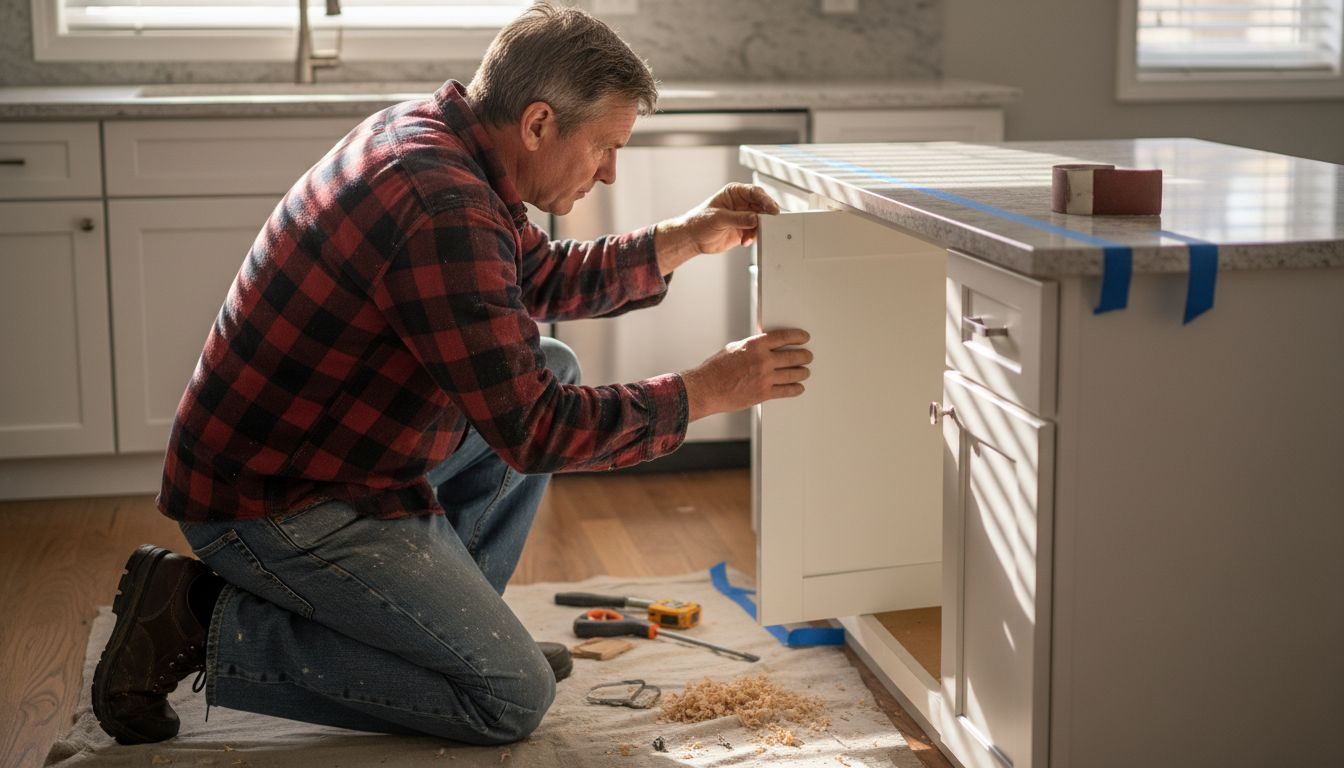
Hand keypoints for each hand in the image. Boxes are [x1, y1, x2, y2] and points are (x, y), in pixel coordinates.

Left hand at [655, 183, 780, 273]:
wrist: (693, 238)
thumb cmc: (700, 221)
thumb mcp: (719, 218)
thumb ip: (738, 218)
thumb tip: (755, 218)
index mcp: (735, 193)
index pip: (755, 192)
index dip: (766, 200)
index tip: (773, 210)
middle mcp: (742, 203)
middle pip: (762, 206)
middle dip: (766, 216)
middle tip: (769, 225)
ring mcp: (745, 217)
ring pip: (762, 220)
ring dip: (759, 229)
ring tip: (750, 236)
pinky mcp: (745, 230)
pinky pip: (756, 232)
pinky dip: (754, 238)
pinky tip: (745, 241)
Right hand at [681, 329, 810, 420]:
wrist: (707, 388)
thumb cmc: (716, 369)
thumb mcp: (734, 349)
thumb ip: (751, 348)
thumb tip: (762, 347)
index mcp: (755, 345)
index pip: (784, 337)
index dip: (798, 337)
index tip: (804, 338)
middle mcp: (763, 360)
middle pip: (793, 356)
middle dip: (804, 356)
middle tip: (808, 356)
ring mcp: (765, 377)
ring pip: (793, 374)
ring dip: (802, 372)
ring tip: (805, 372)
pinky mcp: (764, 393)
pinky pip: (786, 391)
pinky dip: (795, 389)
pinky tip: (799, 387)